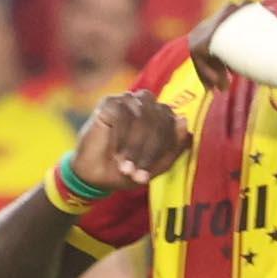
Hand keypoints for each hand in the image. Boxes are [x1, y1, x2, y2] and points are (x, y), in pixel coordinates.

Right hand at [71, 89, 187, 188]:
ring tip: (125, 166)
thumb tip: (184, 121)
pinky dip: (121, 138)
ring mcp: (129, 101)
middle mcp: (147, 104)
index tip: (150, 173)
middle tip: (136, 173)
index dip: (164, 151)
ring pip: (143, 117)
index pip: (175, 125)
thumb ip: (174, 147)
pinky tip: (115, 152)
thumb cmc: (126, 169)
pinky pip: (123, 115)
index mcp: (162, 117)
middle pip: (161, 120)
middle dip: (149, 151)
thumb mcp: (156, 166)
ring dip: (135, 146)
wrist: (93, 176)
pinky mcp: (109, 102)